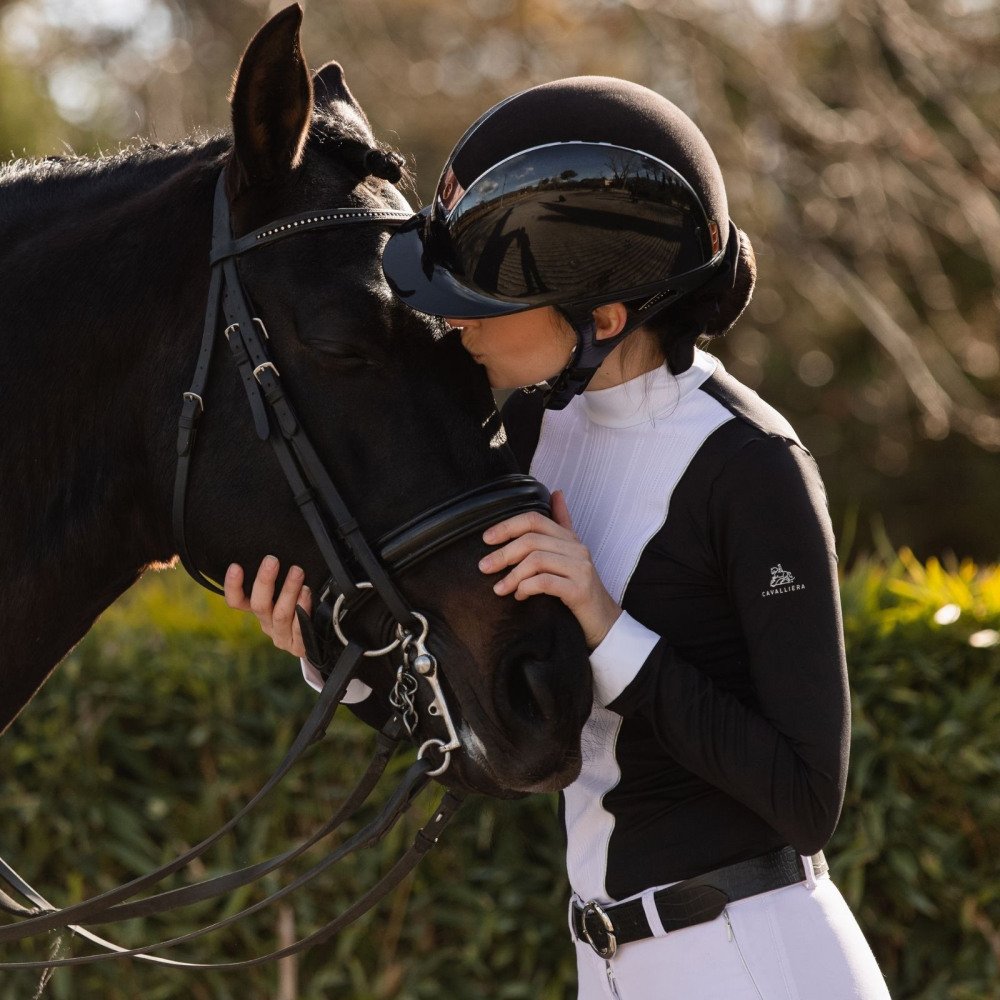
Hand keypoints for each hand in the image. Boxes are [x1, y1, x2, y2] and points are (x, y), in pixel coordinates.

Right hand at [223, 556, 311, 657]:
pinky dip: (303, 609)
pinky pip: (299, 629)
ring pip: (280, 614)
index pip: (236, 601)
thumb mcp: (284, 592)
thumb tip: (276, 550)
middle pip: (259, 605)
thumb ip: (279, 578)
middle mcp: (267, 623)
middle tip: (272, 560)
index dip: (233, 586)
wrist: (318, 638)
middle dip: (265, 581)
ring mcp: (282, 636)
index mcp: (259, 610)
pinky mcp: (298, 646)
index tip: (235, 566)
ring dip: (288, 591)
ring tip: (297, 572)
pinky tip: (307, 594)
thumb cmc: (299, 606)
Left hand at [478, 490, 620, 649]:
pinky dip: (526, 588)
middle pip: (532, 540)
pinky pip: (545, 582)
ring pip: (536, 560)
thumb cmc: (578, 589)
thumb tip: (557, 493)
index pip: (534, 520)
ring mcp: (581, 569)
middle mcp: (577, 549)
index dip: (507, 526)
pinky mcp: (580, 590)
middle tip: (484, 567)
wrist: (603, 620)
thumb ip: (562, 525)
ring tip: (500, 588)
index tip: (486, 539)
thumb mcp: (569, 555)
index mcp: (570, 539)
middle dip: (504, 553)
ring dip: (513, 575)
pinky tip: (520, 596)